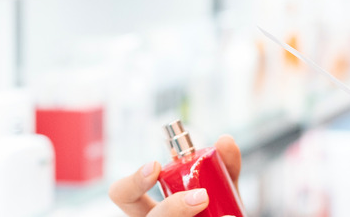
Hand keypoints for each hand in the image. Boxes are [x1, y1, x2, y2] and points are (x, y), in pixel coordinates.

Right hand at [109, 135, 241, 215]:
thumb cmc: (217, 211)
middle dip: (173, 208)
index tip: (156, 166)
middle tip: (202, 196)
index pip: (123, 195)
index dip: (132, 182)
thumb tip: (224, 141)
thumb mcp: (222, 190)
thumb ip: (225, 167)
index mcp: (152, 209)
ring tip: (226, 216)